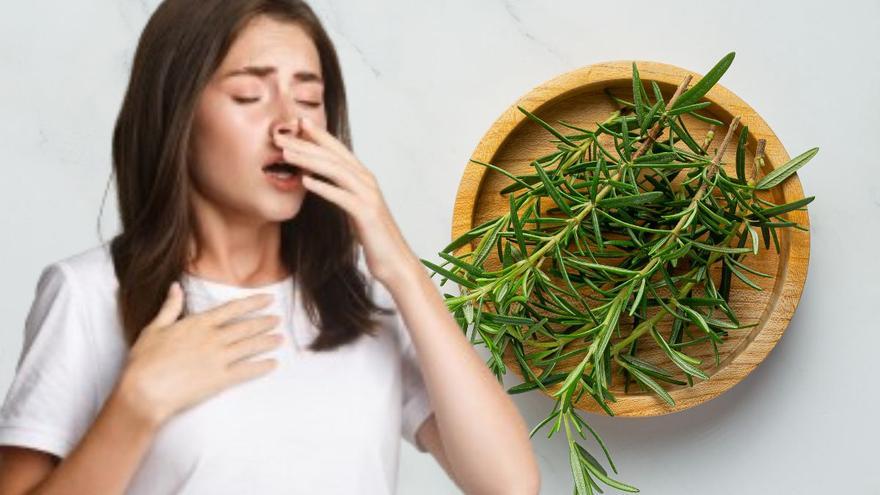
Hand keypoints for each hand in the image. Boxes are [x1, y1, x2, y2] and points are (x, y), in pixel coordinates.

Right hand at [117, 282, 283, 425]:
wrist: (144, 391)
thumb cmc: (144, 361)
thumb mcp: (154, 328)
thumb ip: (170, 307)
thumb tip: (175, 287)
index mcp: (198, 324)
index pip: (232, 309)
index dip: (253, 303)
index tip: (268, 299)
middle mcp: (213, 338)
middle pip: (246, 327)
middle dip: (264, 322)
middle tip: (278, 320)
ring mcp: (219, 358)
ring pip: (250, 346)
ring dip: (267, 341)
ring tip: (280, 338)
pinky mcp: (221, 379)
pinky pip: (247, 370)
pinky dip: (262, 366)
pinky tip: (273, 364)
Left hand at [274, 116, 419, 284]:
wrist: (394, 260)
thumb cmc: (373, 236)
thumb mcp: (353, 208)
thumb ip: (340, 191)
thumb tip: (316, 180)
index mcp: (363, 178)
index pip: (338, 150)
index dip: (318, 135)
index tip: (297, 123)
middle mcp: (367, 181)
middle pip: (333, 156)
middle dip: (307, 143)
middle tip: (281, 134)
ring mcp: (368, 196)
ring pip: (336, 171)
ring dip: (309, 160)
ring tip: (287, 154)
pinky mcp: (366, 213)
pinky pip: (342, 196)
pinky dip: (324, 187)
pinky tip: (305, 182)